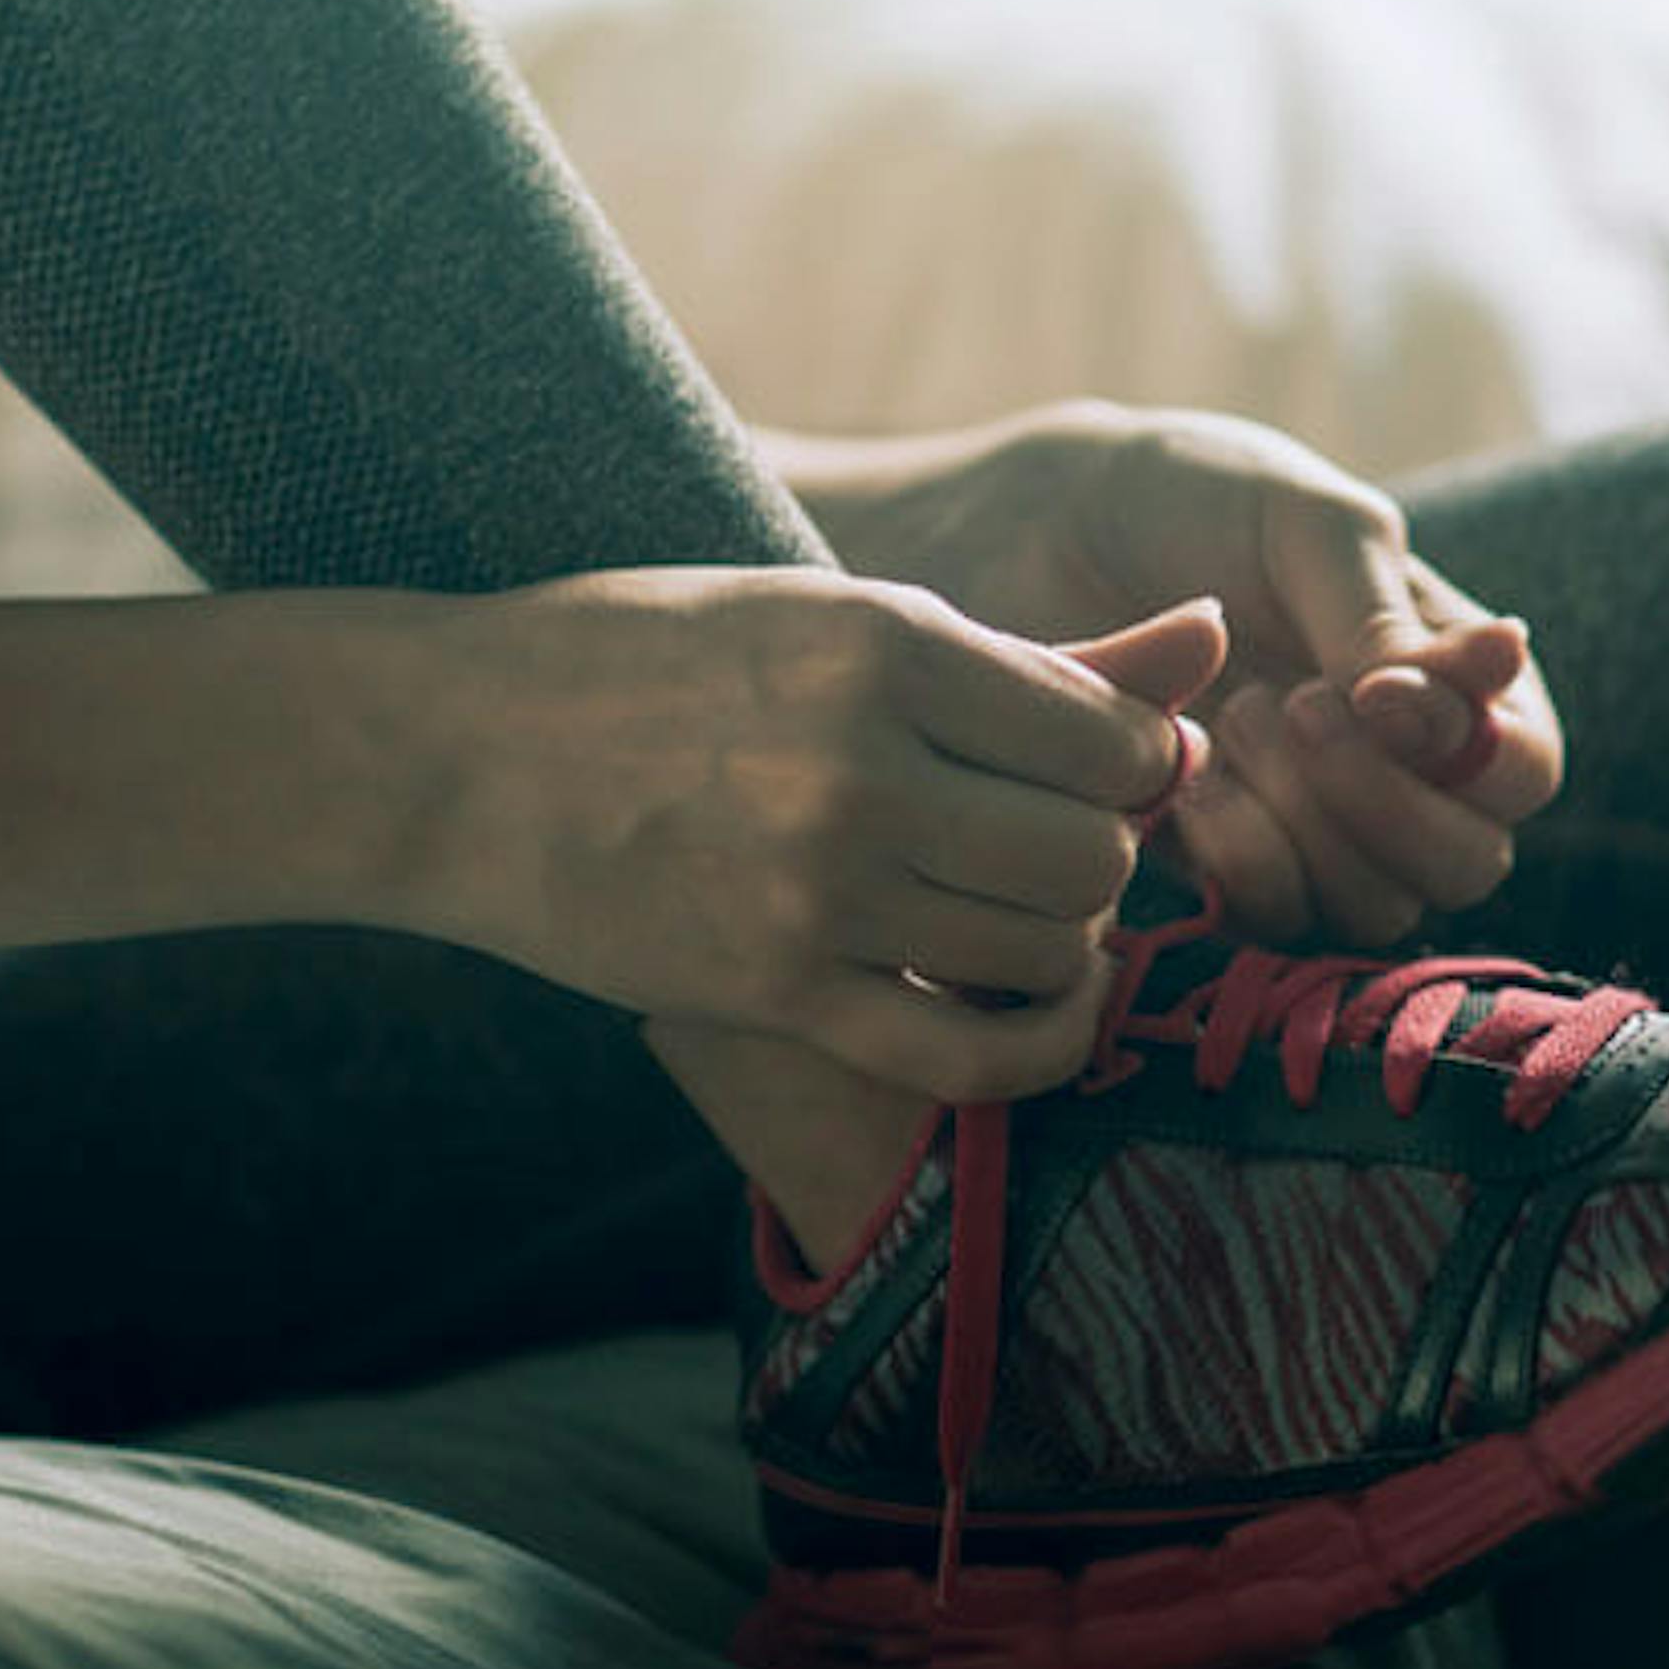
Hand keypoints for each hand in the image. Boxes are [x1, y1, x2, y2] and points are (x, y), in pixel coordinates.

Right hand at [404, 565, 1224, 1102]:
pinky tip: (1035, 1008)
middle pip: (1097, 851)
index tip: (1091, 768)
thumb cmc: (651, 657)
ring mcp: (820, 887)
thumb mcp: (835, 616)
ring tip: (1016, 910)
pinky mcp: (777, 989)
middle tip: (1047, 844)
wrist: (452, 750)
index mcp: (889, 643)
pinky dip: (1039, 1046)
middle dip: (1102, 857)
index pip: (1116, 738)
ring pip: (1050, 946)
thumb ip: (1036, 651)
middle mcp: (867, 764)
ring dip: (1065, 942)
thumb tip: (1216, 641)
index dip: (1136, 765)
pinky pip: (972, 1053)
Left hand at [803, 403, 1563, 946]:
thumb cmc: (1181, 501)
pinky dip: (1239, 864)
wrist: (1023, 536)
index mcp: (1448, 676)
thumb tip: (1495, 672)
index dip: (1466, 752)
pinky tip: (1182, 787)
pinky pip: (1277, 928)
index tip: (1370, 695)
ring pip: (1377, 910)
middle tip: (1285, 709)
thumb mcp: (1295, 520)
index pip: (1523, 766)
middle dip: (1380, 802)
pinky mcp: (1229, 876)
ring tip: (1226, 726)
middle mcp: (1402, 771)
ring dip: (1306, 828)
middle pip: (1467, 864)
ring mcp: (1317, 834)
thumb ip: (1383, 608)